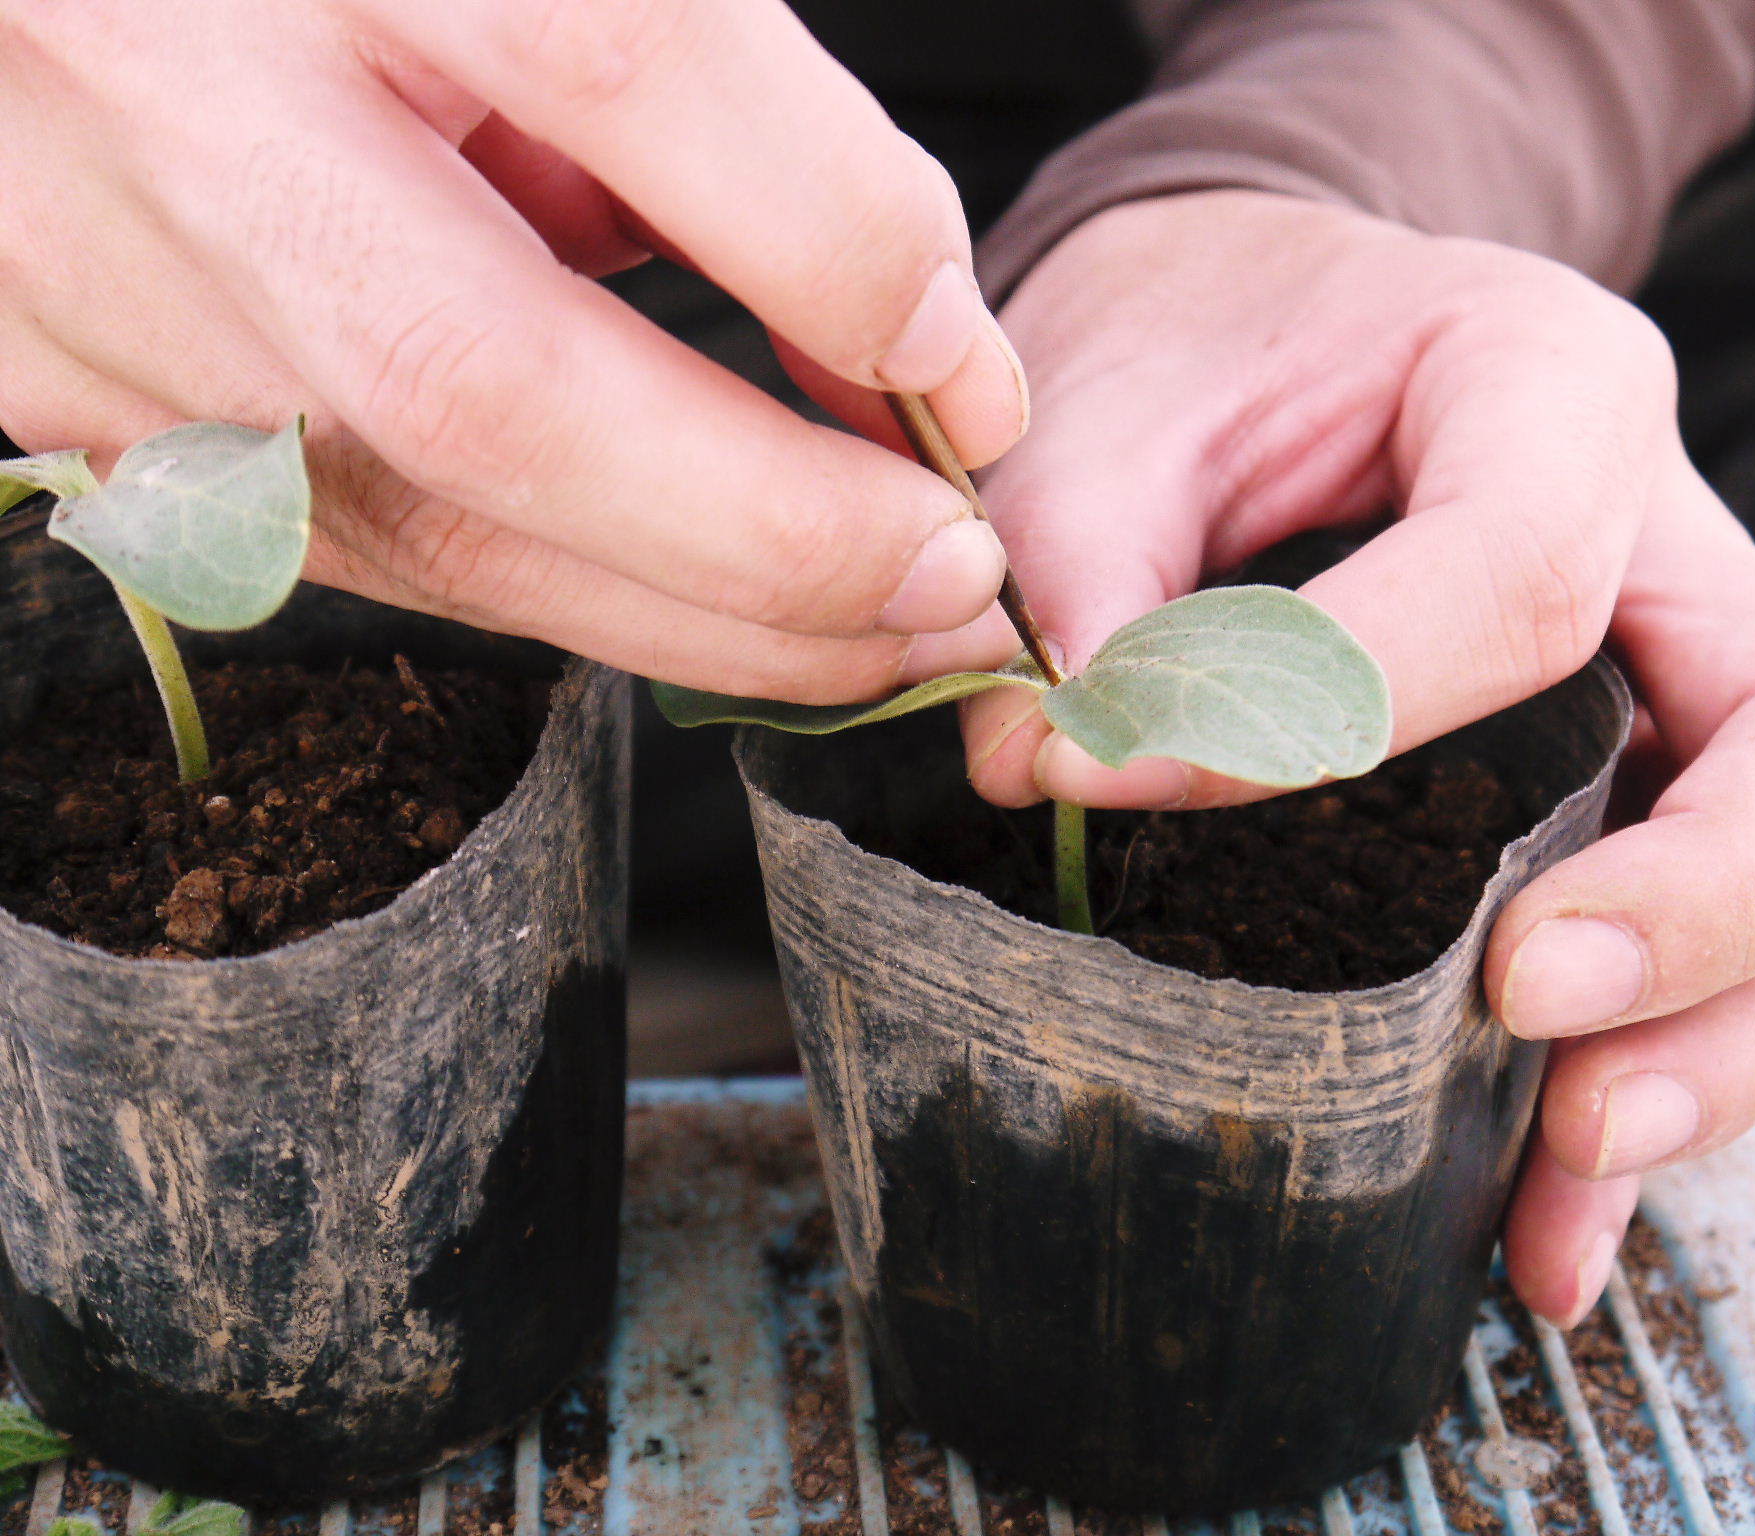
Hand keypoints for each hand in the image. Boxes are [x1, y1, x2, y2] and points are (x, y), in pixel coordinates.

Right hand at [0, 0, 1027, 697]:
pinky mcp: (84, 412)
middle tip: (955, 585)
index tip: (970, 375)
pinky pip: (377, 549)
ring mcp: (106, 286)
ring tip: (882, 631)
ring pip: (434, 524)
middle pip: (491, 379)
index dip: (836, 238)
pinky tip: (713, 601)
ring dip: (705, 616)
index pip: (620, 50)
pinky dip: (583, 590)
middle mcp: (175, 104)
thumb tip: (907, 350)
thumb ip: (724, 109)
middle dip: (772, 530)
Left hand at [963, 191, 1754, 1324]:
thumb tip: (1044, 766)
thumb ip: (1078, 559)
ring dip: (1724, 1037)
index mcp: (1549, 381)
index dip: (1339, 711)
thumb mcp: (1116, 406)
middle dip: (1706, 896)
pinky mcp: (1652, 790)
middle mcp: (1677, 535)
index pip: (1521, 571)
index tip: (1116, 789)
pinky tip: (1550, 1225)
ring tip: (1567, 1149)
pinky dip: (1660, 1090)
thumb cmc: (1200, 352)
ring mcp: (1690, 676)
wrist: (1255, 330)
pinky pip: (1734, 952)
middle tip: (1527, 1000)